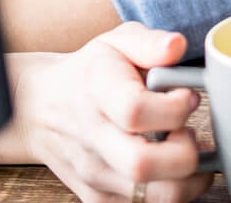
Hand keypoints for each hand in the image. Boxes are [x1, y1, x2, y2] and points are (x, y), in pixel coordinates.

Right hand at [0, 23, 213, 202]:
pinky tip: (174, 168)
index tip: (188, 97)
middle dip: (185, 152)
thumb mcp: (116, 42)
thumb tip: (176, 47)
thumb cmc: (89, 73)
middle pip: (143, 165)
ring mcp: (93, 173)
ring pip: (153, 196)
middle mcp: (92, 137)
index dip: (173, 108)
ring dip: (187, 178)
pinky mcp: (98, 197)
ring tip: (186, 151)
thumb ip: (149, 43)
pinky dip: (173, 191)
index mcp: (97, 92)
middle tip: (190, 133)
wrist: (40, 108)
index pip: (135, 111)